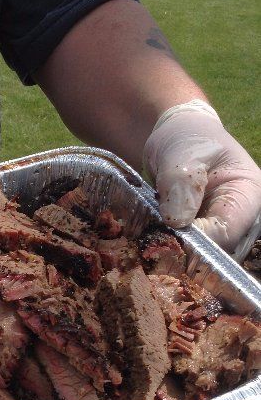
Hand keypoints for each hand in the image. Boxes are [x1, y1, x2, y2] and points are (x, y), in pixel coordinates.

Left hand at [144, 100, 260, 258]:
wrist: (176, 140)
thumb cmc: (187, 140)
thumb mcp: (184, 154)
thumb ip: (181, 184)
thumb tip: (177, 223)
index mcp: (248, 194)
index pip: (227, 232)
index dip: (196, 240)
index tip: (166, 235)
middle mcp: (241, 219)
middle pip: (217, 253)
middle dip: (184, 252)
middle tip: (152, 242)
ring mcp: (222, 231)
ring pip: (201, 259)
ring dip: (174, 253)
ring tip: (150, 238)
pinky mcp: (203, 239)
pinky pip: (188, 255)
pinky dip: (169, 251)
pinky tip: (152, 240)